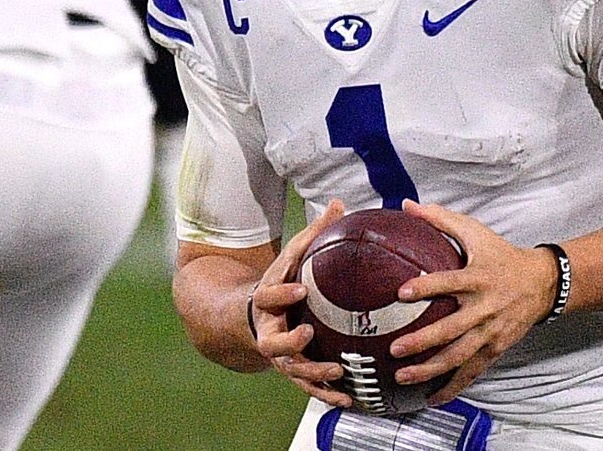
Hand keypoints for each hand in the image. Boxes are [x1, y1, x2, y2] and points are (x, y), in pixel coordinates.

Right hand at [248, 199, 352, 406]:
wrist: (252, 317)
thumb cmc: (282, 281)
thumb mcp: (291, 258)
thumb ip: (313, 234)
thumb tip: (338, 203)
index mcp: (266, 300)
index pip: (269, 295)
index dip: (282, 294)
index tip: (299, 290)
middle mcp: (268, 330)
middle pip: (273, 342)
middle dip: (290, 342)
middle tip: (308, 336)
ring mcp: (279, 354)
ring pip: (292, 369)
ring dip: (314, 373)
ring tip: (338, 372)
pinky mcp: (292, 370)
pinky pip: (308, 386)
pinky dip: (326, 393)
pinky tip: (350, 398)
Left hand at [388, 199, 558, 405]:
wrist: (542, 283)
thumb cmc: (502, 255)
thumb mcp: (475, 232)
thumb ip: (440, 219)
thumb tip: (407, 205)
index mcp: (478, 278)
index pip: (449, 282)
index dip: (426, 287)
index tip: (400, 292)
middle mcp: (484, 308)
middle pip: (451, 329)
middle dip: (423, 341)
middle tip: (395, 348)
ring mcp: (490, 332)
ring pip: (459, 357)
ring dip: (430, 369)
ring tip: (403, 376)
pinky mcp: (495, 349)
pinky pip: (472, 372)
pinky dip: (452, 387)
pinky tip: (431, 398)